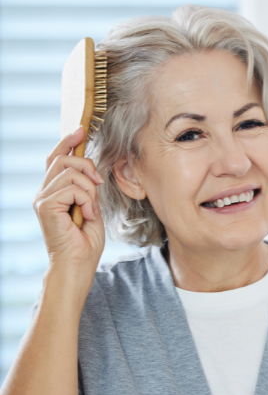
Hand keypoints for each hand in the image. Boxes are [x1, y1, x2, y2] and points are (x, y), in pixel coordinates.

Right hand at [33, 127, 105, 288]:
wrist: (78, 263)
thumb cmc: (85, 240)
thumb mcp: (92, 206)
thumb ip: (88, 187)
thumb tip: (90, 167)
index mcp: (54, 191)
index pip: (56, 158)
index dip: (68, 142)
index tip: (81, 131)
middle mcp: (44, 192)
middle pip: (63, 159)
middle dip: (86, 166)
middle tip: (97, 184)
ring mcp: (42, 199)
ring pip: (70, 173)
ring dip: (89, 189)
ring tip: (91, 208)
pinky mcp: (45, 206)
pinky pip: (72, 189)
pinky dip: (86, 200)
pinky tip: (87, 215)